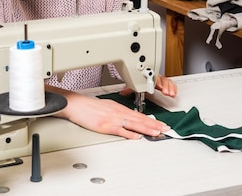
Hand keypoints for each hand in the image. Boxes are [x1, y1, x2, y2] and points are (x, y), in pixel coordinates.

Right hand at [47, 85, 170, 139]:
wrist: (76, 104)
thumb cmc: (88, 106)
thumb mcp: (107, 106)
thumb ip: (118, 113)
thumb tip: (128, 120)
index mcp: (119, 108)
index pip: (139, 115)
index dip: (152, 120)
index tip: (161, 124)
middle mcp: (118, 112)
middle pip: (139, 119)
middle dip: (154, 124)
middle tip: (165, 128)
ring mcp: (112, 119)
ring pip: (133, 124)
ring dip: (146, 128)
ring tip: (157, 132)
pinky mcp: (105, 126)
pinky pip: (119, 130)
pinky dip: (129, 133)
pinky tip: (136, 136)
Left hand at [120, 74, 176, 98]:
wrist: (143, 75)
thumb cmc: (139, 79)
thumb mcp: (133, 83)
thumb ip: (129, 88)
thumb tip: (122, 92)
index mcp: (147, 76)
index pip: (151, 77)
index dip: (155, 82)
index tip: (157, 86)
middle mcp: (155, 76)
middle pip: (161, 79)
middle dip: (164, 85)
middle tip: (165, 91)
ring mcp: (160, 79)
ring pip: (166, 81)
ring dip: (169, 87)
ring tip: (170, 94)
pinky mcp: (164, 83)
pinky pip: (170, 83)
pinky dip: (172, 88)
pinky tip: (173, 93)